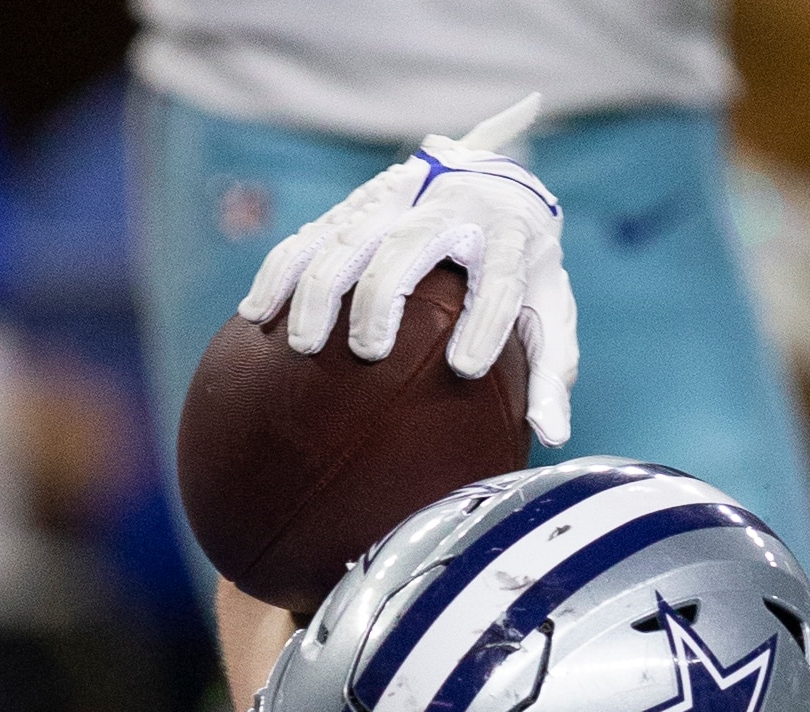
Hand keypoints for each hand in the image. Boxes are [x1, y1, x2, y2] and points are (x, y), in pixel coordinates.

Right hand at [235, 93, 581, 447]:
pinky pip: (308, 236)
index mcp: (507, 234)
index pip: (498, 277)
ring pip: (349, 237)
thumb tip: (551, 434)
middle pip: (410, 245)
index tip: (464, 368)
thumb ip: (552, 369)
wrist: (494, 179)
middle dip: (383, 295)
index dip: (485, 320)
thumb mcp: (549, 309)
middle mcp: (450, 208)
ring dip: (320, 288)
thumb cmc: (521, 266)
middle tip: (367, 352)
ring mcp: (397, 203)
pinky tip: (257, 316)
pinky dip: (279, 272)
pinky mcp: (355, 208)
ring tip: (304, 347)